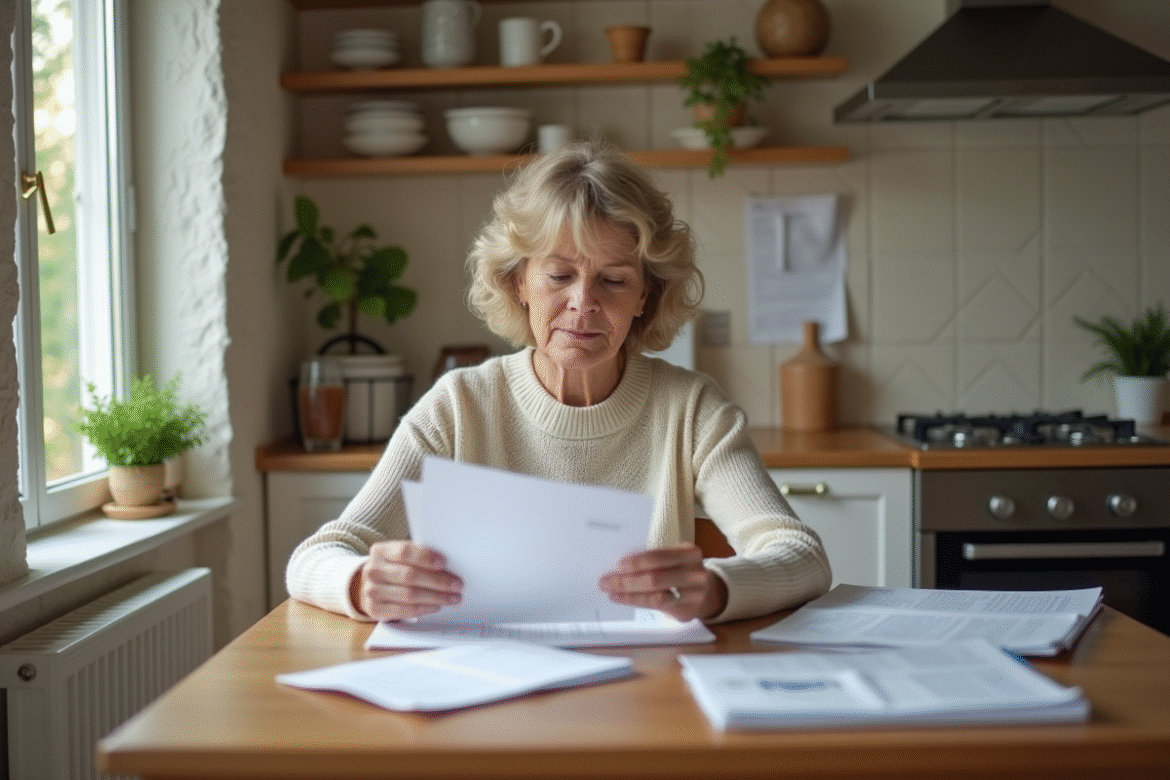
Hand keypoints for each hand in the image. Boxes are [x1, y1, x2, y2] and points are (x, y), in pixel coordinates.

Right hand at [350, 540, 462, 620]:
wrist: (367, 587)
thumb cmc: (392, 568)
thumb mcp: (397, 556)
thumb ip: (417, 556)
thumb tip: (447, 564)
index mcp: (380, 551)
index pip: (404, 551)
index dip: (426, 557)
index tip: (444, 563)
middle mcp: (373, 570)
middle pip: (410, 575)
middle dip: (438, 581)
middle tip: (457, 584)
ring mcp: (372, 591)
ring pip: (409, 595)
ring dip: (435, 597)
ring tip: (452, 597)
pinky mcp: (375, 609)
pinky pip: (404, 610)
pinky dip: (424, 608)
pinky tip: (437, 606)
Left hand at [597, 543, 727, 621]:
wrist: (709, 592)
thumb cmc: (683, 571)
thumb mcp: (676, 559)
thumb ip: (655, 560)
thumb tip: (620, 565)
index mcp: (690, 553)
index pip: (658, 556)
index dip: (636, 562)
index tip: (617, 565)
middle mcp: (695, 573)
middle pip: (654, 578)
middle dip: (626, 580)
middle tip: (606, 580)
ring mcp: (693, 595)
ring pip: (654, 596)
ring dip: (628, 594)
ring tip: (610, 591)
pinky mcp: (686, 611)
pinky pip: (656, 607)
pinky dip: (636, 602)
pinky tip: (623, 599)